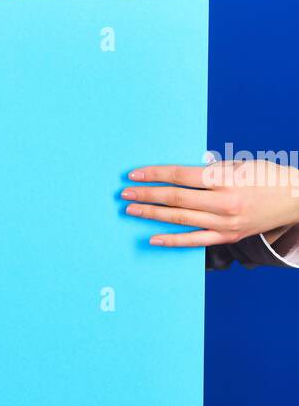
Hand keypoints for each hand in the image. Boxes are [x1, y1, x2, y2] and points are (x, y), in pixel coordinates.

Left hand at [122, 160, 298, 247]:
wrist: (296, 200)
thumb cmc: (268, 177)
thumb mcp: (241, 165)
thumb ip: (212, 171)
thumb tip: (181, 175)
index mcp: (226, 180)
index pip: (180, 176)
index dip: (155, 175)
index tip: (134, 174)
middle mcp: (223, 203)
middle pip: (176, 199)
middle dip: (147, 195)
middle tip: (125, 194)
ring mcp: (225, 223)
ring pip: (180, 219)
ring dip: (152, 215)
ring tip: (132, 211)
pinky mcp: (227, 237)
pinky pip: (194, 240)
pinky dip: (172, 240)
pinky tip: (153, 238)